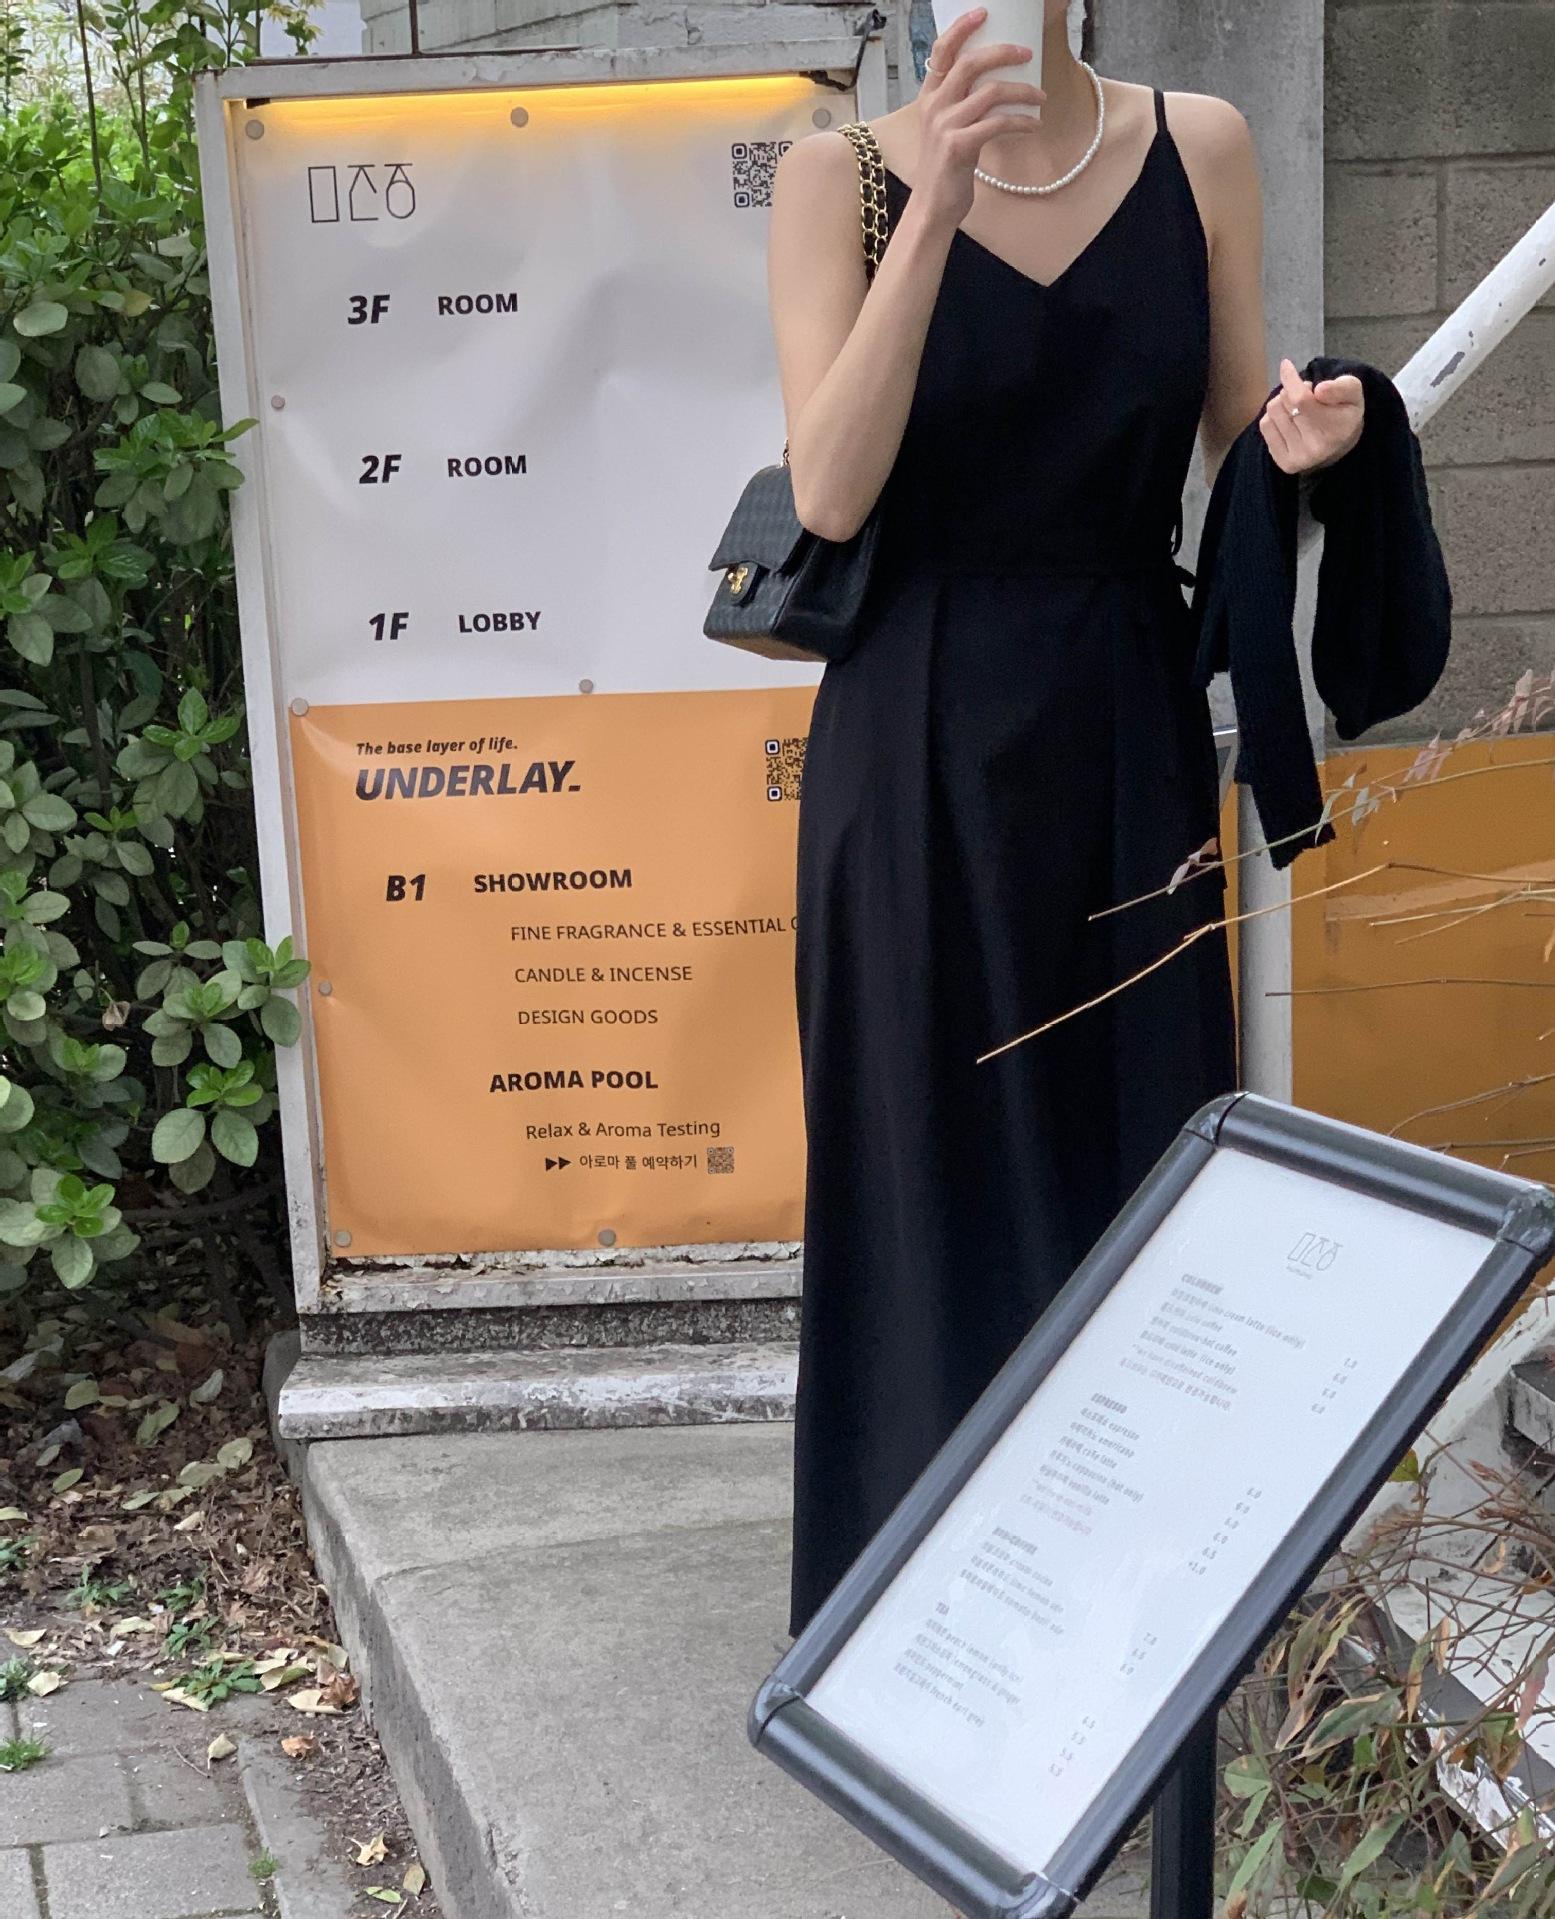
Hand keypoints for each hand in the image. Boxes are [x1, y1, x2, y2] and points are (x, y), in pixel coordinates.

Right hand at [914, 7, 1047, 231]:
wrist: (933, 206)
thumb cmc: (947, 167)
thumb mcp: (948, 127)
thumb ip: (964, 103)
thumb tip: (997, 80)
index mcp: (930, 97)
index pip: (943, 51)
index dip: (962, 27)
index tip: (983, 12)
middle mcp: (934, 106)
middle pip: (971, 63)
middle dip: (1004, 53)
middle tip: (1027, 54)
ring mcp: (945, 126)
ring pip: (991, 92)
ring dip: (1023, 92)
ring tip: (1040, 98)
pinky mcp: (958, 147)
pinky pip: (998, 123)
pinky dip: (1022, 122)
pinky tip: (1033, 125)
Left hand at [1258, 357, 1364, 474]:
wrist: (1341, 445)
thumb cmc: (1344, 412)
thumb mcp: (1353, 393)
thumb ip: (1341, 387)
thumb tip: (1319, 390)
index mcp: (1335, 429)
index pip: (1300, 398)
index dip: (1290, 379)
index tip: (1286, 365)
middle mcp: (1315, 448)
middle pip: (1284, 402)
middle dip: (1292, 390)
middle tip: (1307, 395)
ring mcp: (1299, 458)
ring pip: (1272, 412)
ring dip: (1282, 402)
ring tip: (1298, 407)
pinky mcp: (1285, 464)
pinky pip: (1265, 426)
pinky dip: (1274, 417)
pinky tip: (1289, 419)